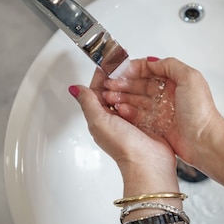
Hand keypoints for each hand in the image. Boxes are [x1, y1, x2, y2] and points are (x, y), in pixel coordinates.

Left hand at [69, 63, 177, 192]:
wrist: (149, 163)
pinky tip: (150, 87)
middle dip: (118, 76)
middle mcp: (115, 117)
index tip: (109, 60)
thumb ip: (87, 102)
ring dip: (133, 84)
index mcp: (100, 116)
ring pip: (130, 93)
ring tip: (136, 75)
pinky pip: (146, 101)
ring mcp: (132, 118)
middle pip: (114, 89)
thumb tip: (74, 89)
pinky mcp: (148, 120)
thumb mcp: (99, 121)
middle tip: (124, 64)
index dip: (102, 73)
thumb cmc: (124, 148)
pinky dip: (146, 93)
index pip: (97, 88)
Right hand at [102, 57, 223, 167]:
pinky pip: (138, 116)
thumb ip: (170, 65)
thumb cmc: (201, 112)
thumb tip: (152, 62)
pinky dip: (128, 112)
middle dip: (123, 83)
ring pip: (137, 100)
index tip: (119, 70)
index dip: (133, 69)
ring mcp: (162, 111)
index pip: (150, 70)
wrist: (205, 141)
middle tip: (110, 84)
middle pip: (140, 84)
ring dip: (122, 96)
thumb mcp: (190, 78)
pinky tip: (119, 110)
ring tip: (110, 97)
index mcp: (176, 81)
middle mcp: (168, 95)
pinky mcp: (157, 125)